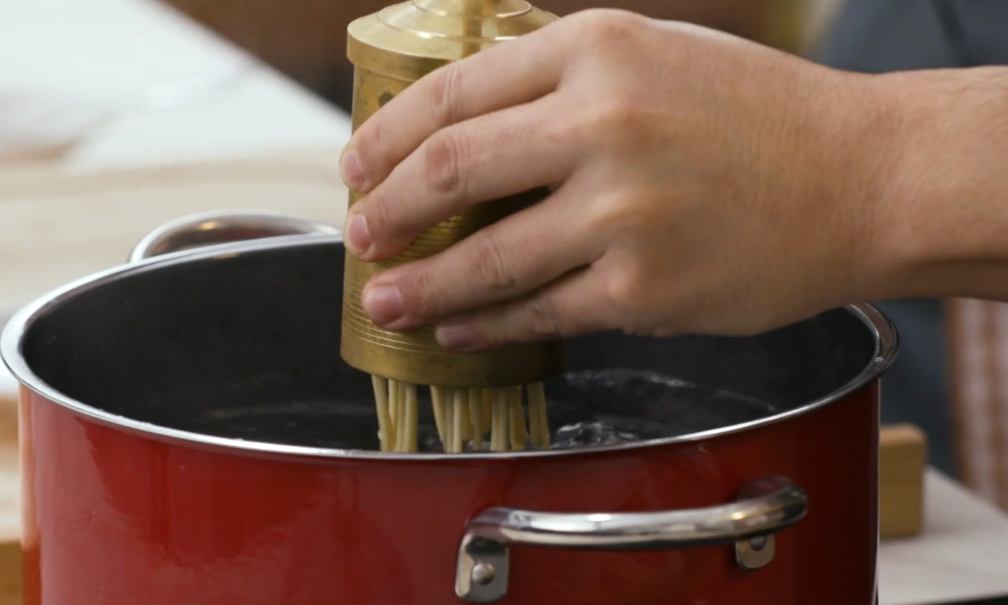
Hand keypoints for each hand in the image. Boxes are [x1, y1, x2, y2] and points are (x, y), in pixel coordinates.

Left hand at [339, 9, 899, 351]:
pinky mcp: (644, 287)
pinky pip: (539, 310)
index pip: (453, 92)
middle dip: (384, 212)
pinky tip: (457, 327)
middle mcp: (604, 124)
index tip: (355, 167)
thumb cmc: (759, 115)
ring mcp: (623, 212)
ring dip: (419, 285)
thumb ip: (561, 77)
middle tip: (357, 236)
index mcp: (598, 50)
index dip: (387, 135)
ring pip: (484, 259)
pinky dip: (485, 323)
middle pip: (450, 172)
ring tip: (383, 300)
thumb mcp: (656, 55)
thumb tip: (467, 118)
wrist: (862, 178)